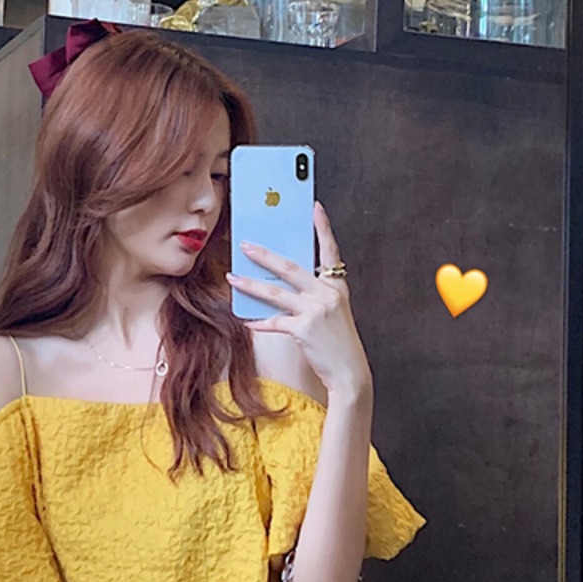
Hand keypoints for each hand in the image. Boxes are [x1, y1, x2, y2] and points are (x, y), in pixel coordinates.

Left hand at [226, 201, 372, 399]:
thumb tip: (282, 287)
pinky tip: (247, 321)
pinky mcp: (303, 329)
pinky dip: (259, 322)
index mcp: (337, 287)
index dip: (323, 228)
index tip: (315, 207)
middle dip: (265, 255)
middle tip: (246, 245)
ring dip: (251, 285)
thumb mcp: (333, 314)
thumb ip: (313, 297)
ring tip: (233, 278)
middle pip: (291, 268)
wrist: (349, 373)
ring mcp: (315, 311)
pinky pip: (274, 322)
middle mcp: (327, 294)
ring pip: (276, 293)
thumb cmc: (338, 345)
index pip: (330, 252)